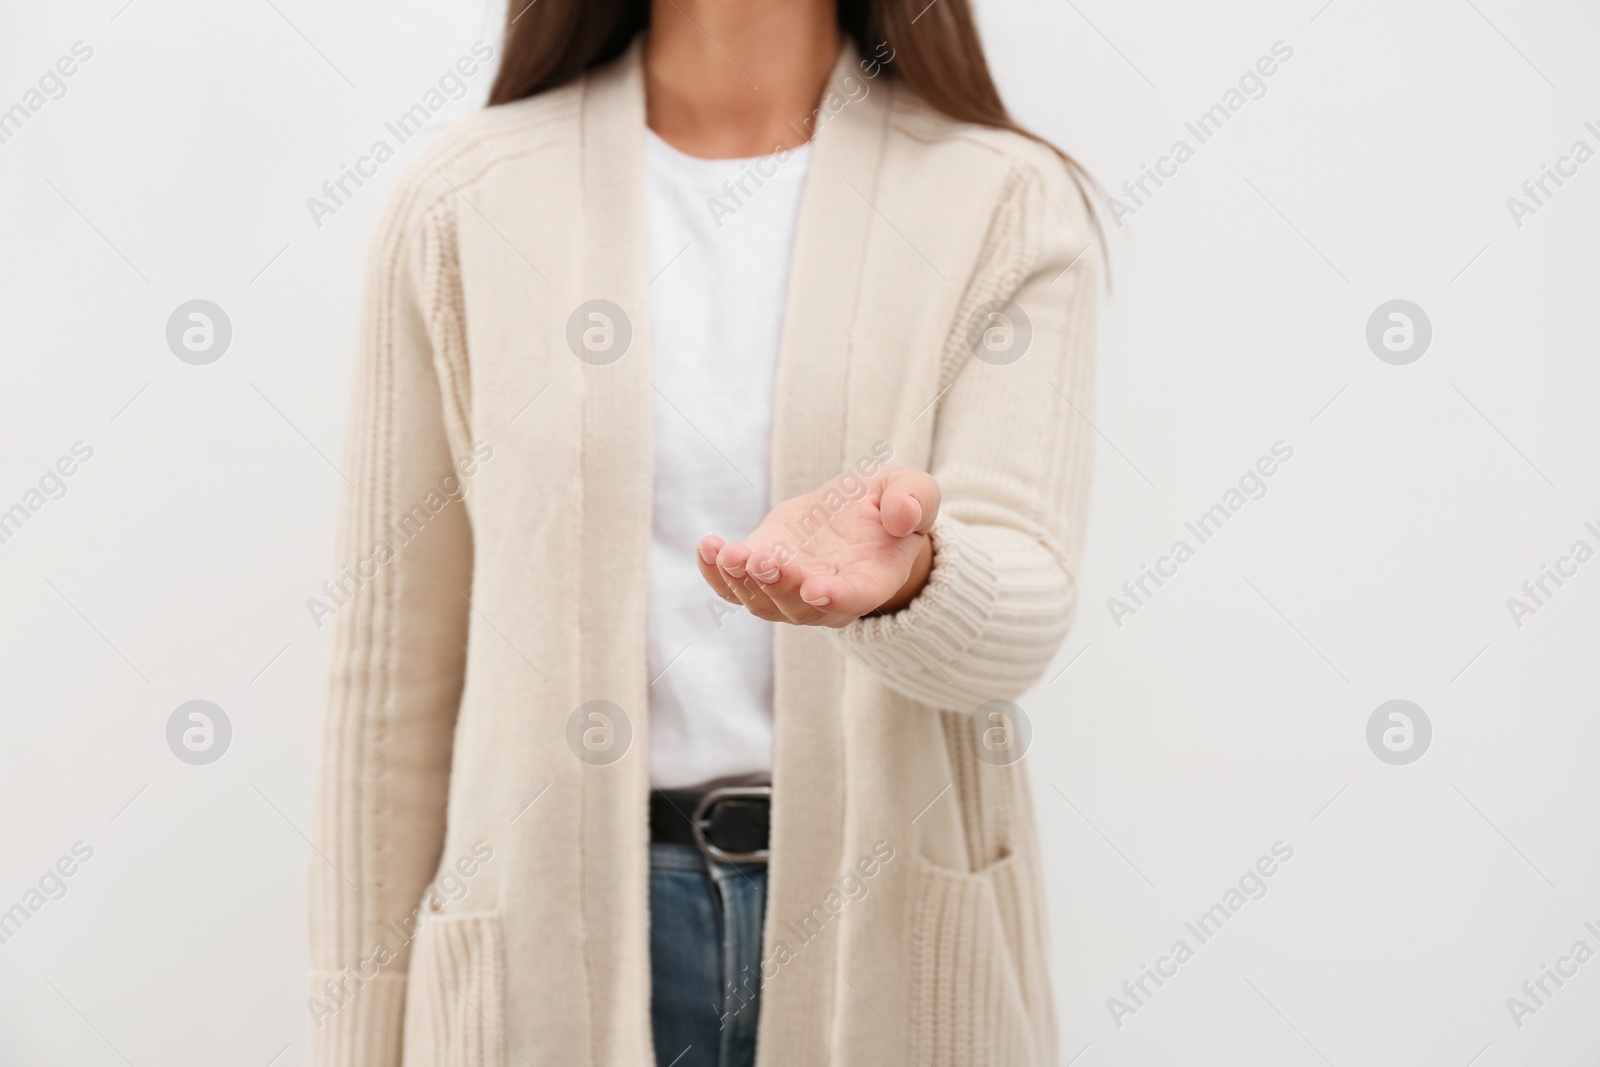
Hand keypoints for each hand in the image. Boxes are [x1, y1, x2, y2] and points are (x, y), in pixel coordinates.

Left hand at [697, 466, 939, 627]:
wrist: (858, 517)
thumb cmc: (890, 506)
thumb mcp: (912, 491)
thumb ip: (914, 501)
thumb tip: (904, 516)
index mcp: (871, 579)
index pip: (854, 599)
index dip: (836, 598)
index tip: (815, 591)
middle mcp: (827, 598)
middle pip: (799, 608)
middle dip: (779, 586)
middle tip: (763, 561)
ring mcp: (789, 591)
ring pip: (762, 603)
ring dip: (742, 582)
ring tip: (727, 553)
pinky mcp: (759, 574)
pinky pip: (732, 588)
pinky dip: (715, 574)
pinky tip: (707, 546)